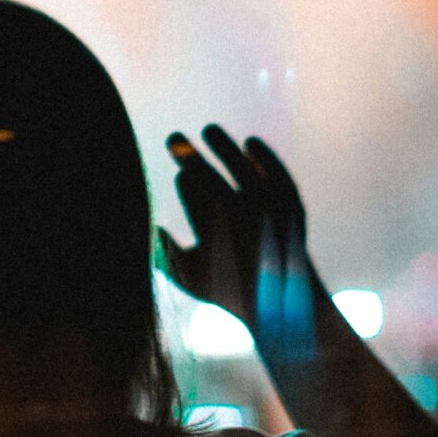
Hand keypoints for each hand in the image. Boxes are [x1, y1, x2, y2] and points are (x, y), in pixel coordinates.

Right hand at [158, 124, 307, 340]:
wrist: (283, 306)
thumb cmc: (227, 292)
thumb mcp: (189, 276)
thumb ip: (162, 252)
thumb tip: (144, 227)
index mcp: (213, 237)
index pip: (192, 196)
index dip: (184, 177)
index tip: (179, 171)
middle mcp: (241, 223)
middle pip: (211, 178)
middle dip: (190, 154)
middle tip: (174, 138)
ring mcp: (270, 214)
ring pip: (244, 170)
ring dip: (225, 146)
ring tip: (209, 130)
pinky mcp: (293, 210)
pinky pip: (277, 176)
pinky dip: (265, 157)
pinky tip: (250, 143)